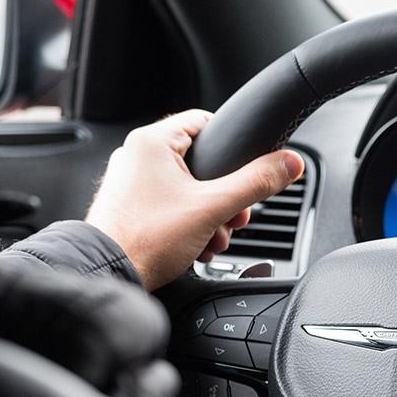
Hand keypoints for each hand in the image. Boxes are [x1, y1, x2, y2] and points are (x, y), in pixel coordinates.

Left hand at [86, 110, 304, 289]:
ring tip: (214, 237)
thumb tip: (289, 163)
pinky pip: (169, 205)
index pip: (204, 121)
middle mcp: (136, 156)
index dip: (232, 145)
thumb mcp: (213, 208)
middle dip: (224, 194)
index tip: (247, 167)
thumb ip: (256, 182)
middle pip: (200, 162)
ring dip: (210, 214)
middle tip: (234, 215)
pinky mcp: (129, 207)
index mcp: (152, 141)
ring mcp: (130, 183)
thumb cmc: (146, 239)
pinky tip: (196, 246)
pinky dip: (188, 223)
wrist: (107, 275)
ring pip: (187, 188)